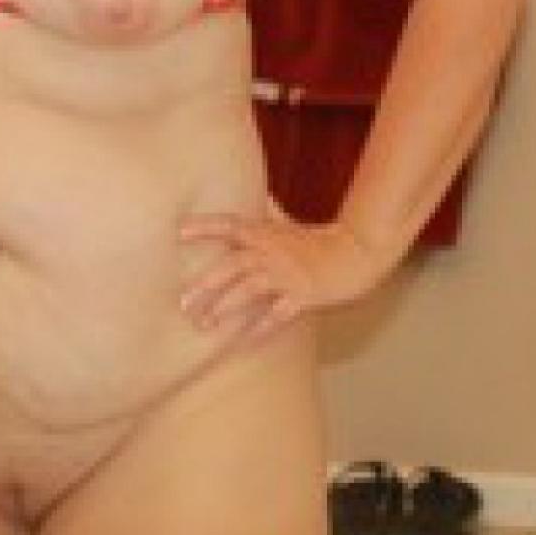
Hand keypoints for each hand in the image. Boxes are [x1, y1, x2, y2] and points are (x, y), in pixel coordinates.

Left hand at [177, 206, 390, 346]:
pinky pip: (277, 315)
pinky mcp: (303, 295)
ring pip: (251, 290)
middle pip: (233, 265)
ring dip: (226, 307)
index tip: (178, 232)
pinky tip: (242, 343)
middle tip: (182, 302)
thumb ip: (268, 211)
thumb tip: (257, 192)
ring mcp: (287, 275)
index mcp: (264, 234)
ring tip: (205, 323)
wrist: (357, 254)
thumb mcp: (289, 223)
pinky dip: (259, 330)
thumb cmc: (318, 240)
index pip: (229, 226)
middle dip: (207, 283)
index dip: (204, 227)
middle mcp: (271, 252)